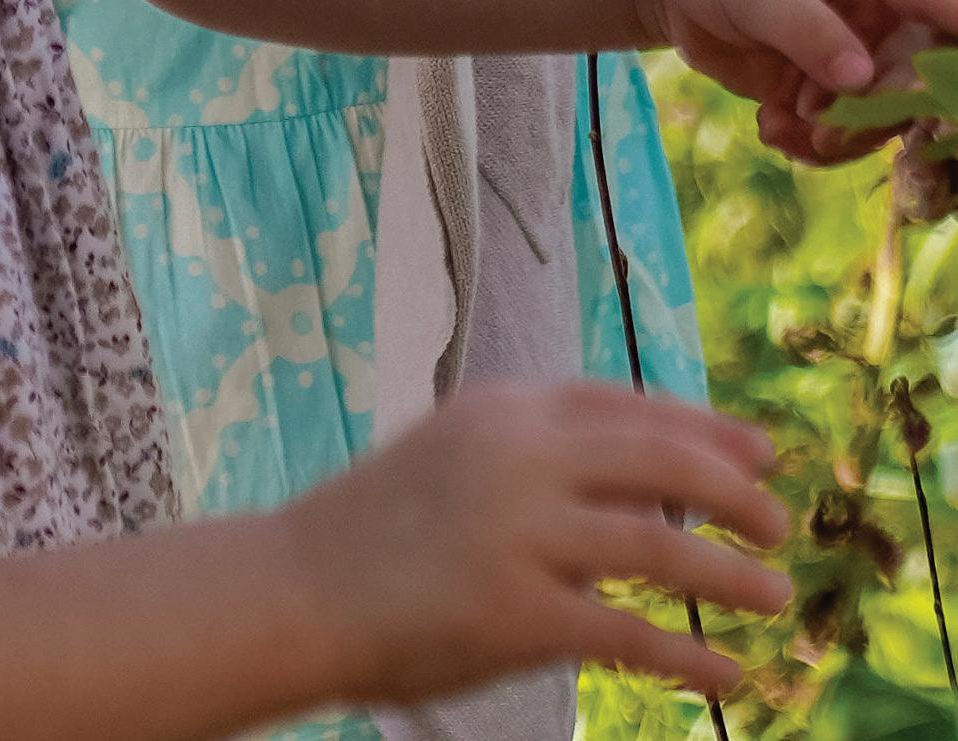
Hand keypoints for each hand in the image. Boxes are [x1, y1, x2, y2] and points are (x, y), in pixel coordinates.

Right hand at [276, 384, 783, 709]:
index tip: (759, 449)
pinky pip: (631, 635)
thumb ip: (537, 458)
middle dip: (736, 492)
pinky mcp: (519, 613)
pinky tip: (726, 672)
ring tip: (775, 597)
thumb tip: (649, 492)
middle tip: (779, 523)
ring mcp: (520, 534)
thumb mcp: (456, 456)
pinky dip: (690, 655)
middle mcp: (519, 458)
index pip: (628, 404)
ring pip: (663, 549)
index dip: (704, 426)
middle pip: (662, 462)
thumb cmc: (379, 528)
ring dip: (732, 578)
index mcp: (503, 409)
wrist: (296, 586)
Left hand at [626, 0, 957, 160]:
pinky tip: (770, 129)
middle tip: (824, 130)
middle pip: (918, 79)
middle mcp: (876, 20)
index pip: (940, 1)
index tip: (954, 94)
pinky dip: (809, 145)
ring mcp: (851, 61)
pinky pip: (838, 136)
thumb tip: (862, 80)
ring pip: (880, 119)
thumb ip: (808, 28)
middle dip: (879, 113)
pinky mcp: (820, 95)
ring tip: (784, 128)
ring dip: (839, 137)